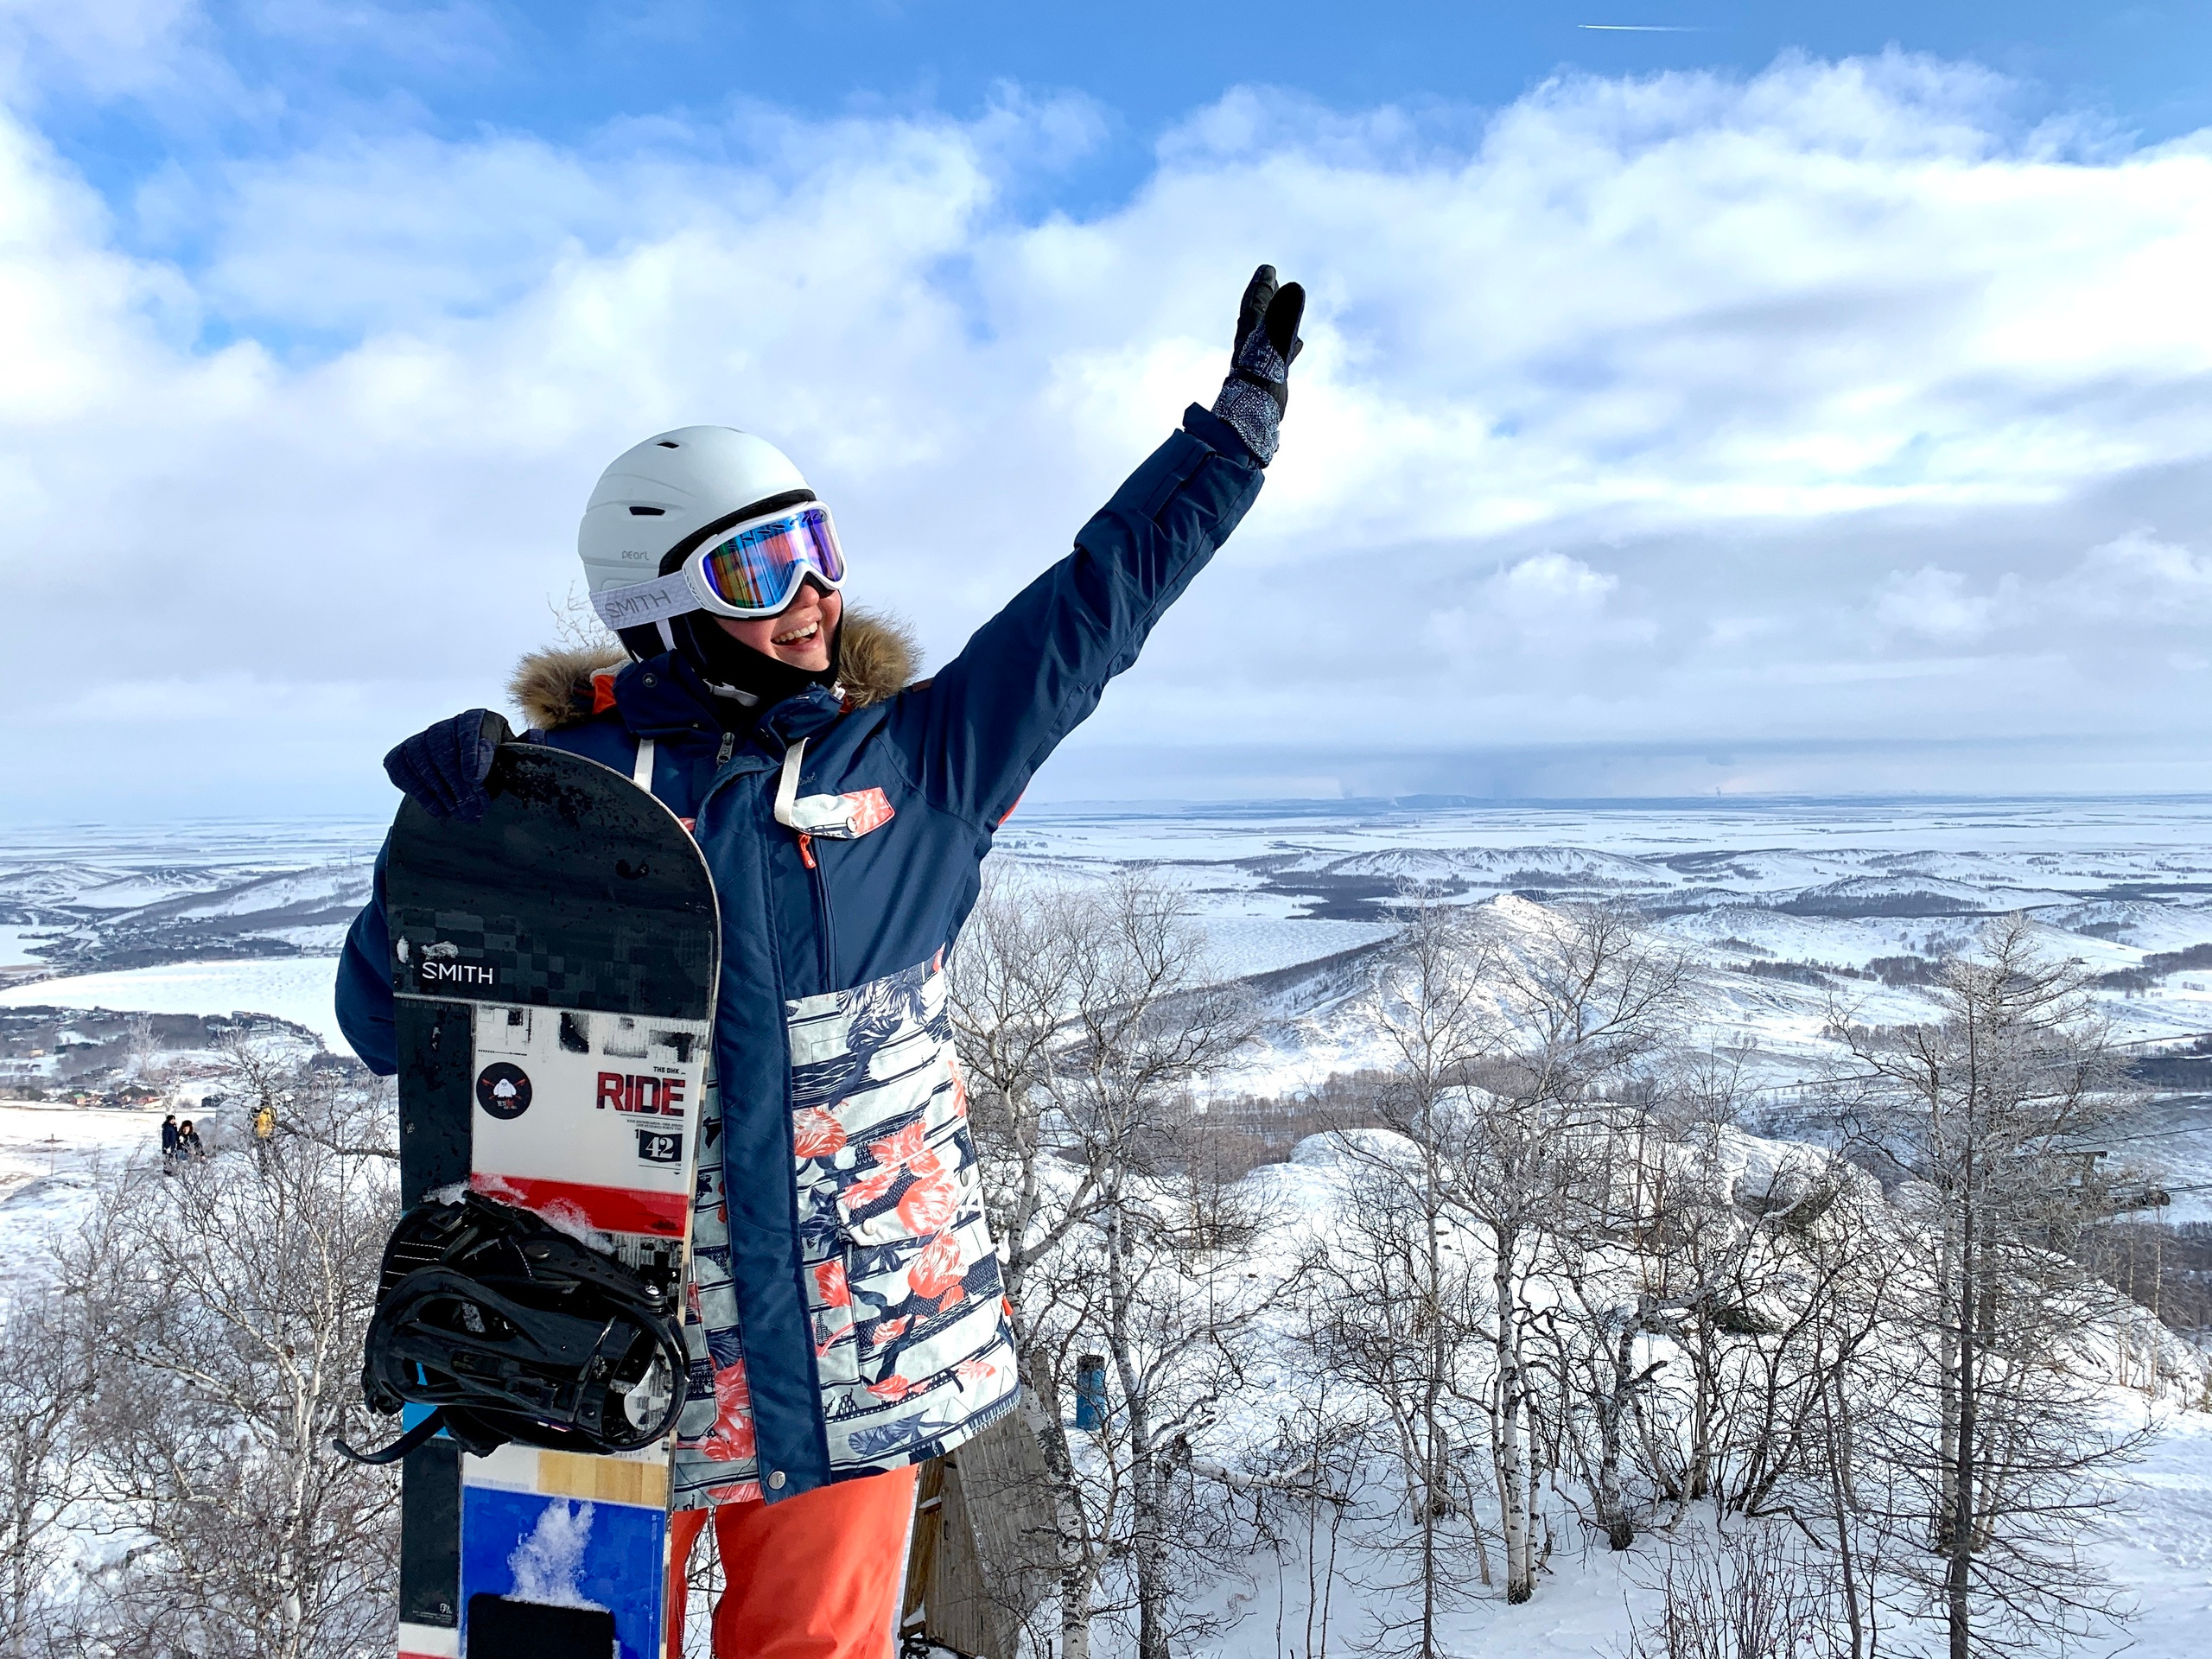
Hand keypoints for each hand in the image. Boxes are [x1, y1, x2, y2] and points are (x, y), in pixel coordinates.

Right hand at [382, 710, 512, 821]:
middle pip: (444, 750)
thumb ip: (525, 749)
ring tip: (460, 813)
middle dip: (459, 784)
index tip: (475, 778)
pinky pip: (402, 769)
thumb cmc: (497, 765)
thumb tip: (535, 737)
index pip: (470, 730)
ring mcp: (421, 738)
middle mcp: (447, 725)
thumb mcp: (515, 757)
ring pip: (423, 761)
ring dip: (441, 791)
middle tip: (474, 809)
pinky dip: (419, 791)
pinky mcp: (402, 754)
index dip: (472, 753)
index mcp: (478, 719)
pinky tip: (438, 810)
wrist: (468, 774)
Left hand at [1210, 263, 1305, 465]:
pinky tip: (1299, 345)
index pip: (1255, 302)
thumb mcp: (1273, 342)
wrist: (1250, 418)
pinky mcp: (1268, 377)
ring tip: (1284, 304)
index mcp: (1251, 333)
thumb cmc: (1259, 381)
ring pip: (1268, 332)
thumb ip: (1284, 314)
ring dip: (1275, 317)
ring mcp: (1260, 361)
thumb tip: (1294, 287)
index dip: (1261, 285)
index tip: (1267, 270)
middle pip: (1257, 314)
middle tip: (1271, 280)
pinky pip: (1279, 353)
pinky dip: (1288, 343)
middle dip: (1264, 296)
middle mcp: (1253, 345)